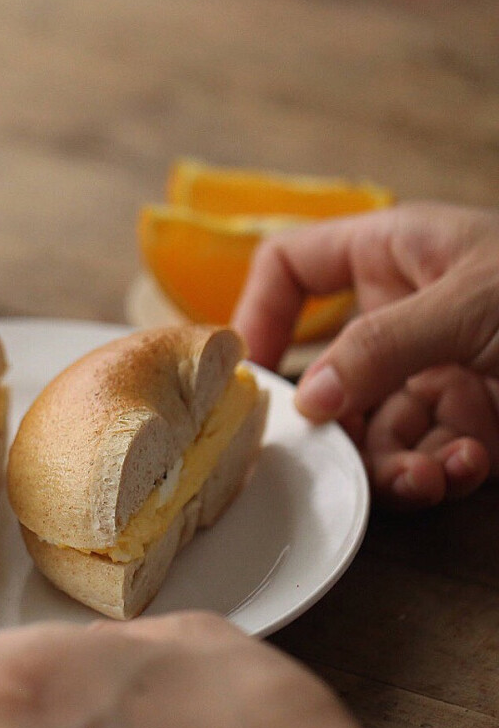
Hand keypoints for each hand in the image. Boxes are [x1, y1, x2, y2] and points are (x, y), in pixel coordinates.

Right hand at [231, 202, 498, 508]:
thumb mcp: (473, 302)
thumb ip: (380, 347)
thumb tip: (307, 400)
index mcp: (394, 254)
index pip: (293, 267)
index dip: (260, 313)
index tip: (254, 374)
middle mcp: (404, 314)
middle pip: (325, 369)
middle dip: (336, 419)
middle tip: (334, 454)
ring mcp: (435, 371)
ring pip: (370, 426)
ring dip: (393, 458)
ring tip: (432, 473)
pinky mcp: (471, 421)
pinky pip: (423, 454)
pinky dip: (439, 471)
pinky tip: (469, 467)